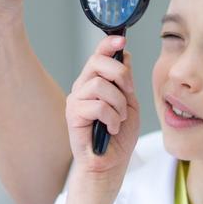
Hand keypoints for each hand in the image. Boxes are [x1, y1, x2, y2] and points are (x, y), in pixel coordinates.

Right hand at [66, 36, 140, 197]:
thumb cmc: (119, 136)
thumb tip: (124, 54)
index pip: (99, 54)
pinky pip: (97, 105)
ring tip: (119, 119)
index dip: (108, 44)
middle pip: (97, 62)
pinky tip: (111, 128)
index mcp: (96, 81)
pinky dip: (111, 117)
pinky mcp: (73, 115)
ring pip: (100, 84)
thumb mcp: (129, 103)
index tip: (121, 39)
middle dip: (120, 75)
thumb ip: (126, 81)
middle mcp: (83, 87)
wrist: (110, 164)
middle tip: (128, 93)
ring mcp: (76, 100)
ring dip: (118, 103)